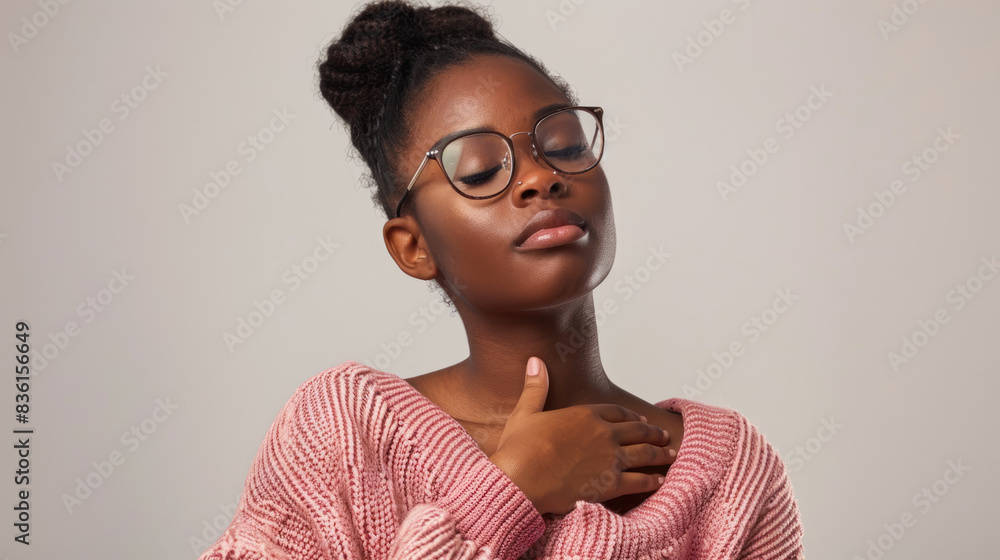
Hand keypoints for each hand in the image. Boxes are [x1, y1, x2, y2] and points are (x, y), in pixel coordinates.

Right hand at [488, 356, 675, 515]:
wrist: (521, 479)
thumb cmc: (518, 449)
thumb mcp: (525, 413)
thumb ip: (535, 387)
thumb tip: (535, 360)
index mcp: (585, 415)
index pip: (616, 412)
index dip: (631, 417)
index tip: (640, 420)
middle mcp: (603, 434)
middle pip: (637, 431)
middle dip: (652, 433)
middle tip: (662, 436)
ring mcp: (610, 459)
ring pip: (645, 454)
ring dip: (660, 454)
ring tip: (670, 454)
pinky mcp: (611, 484)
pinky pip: (640, 481)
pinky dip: (652, 480)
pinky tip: (659, 480)